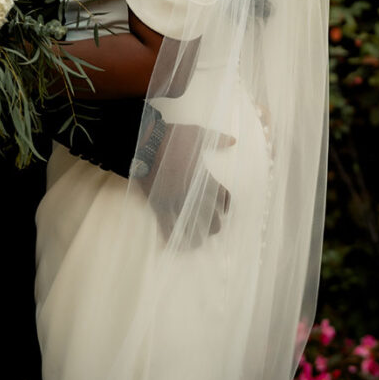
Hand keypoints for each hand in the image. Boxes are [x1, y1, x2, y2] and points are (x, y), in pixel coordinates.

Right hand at [130, 110, 232, 248]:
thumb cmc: (172, 137)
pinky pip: (169, 230)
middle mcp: (195, 196)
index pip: (225, 200)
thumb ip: (217, 140)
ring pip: (193, 231)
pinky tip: (177, 244)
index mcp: (207, 180)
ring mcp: (177, 203)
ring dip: (196, 237)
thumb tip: (233, 141)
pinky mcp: (160, 207)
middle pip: (213, 222)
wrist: (145, 143)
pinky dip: (174, 239)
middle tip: (209, 225)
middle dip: (213, 226)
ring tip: (195, 238)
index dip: (225, 206)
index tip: (223, 209)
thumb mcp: (198, 134)